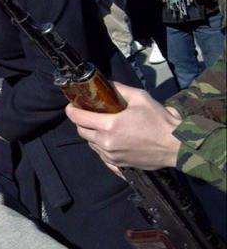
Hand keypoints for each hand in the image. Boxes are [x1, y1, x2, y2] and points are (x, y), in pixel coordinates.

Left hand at [65, 82, 182, 172]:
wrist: (177, 146)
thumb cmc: (160, 121)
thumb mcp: (140, 98)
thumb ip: (120, 89)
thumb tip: (106, 84)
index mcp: (109, 125)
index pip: (78, 118)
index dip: (71, 110)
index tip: (71, 105)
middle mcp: (106, 142)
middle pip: (82, 132)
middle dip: (81, 122)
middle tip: (88, 114)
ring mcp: (111, 156)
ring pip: (91, 144)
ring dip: (91, 135)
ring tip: (101, 127)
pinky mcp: (118, 165)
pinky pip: (102, 156)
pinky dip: (101, 148)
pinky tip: (109, 142)